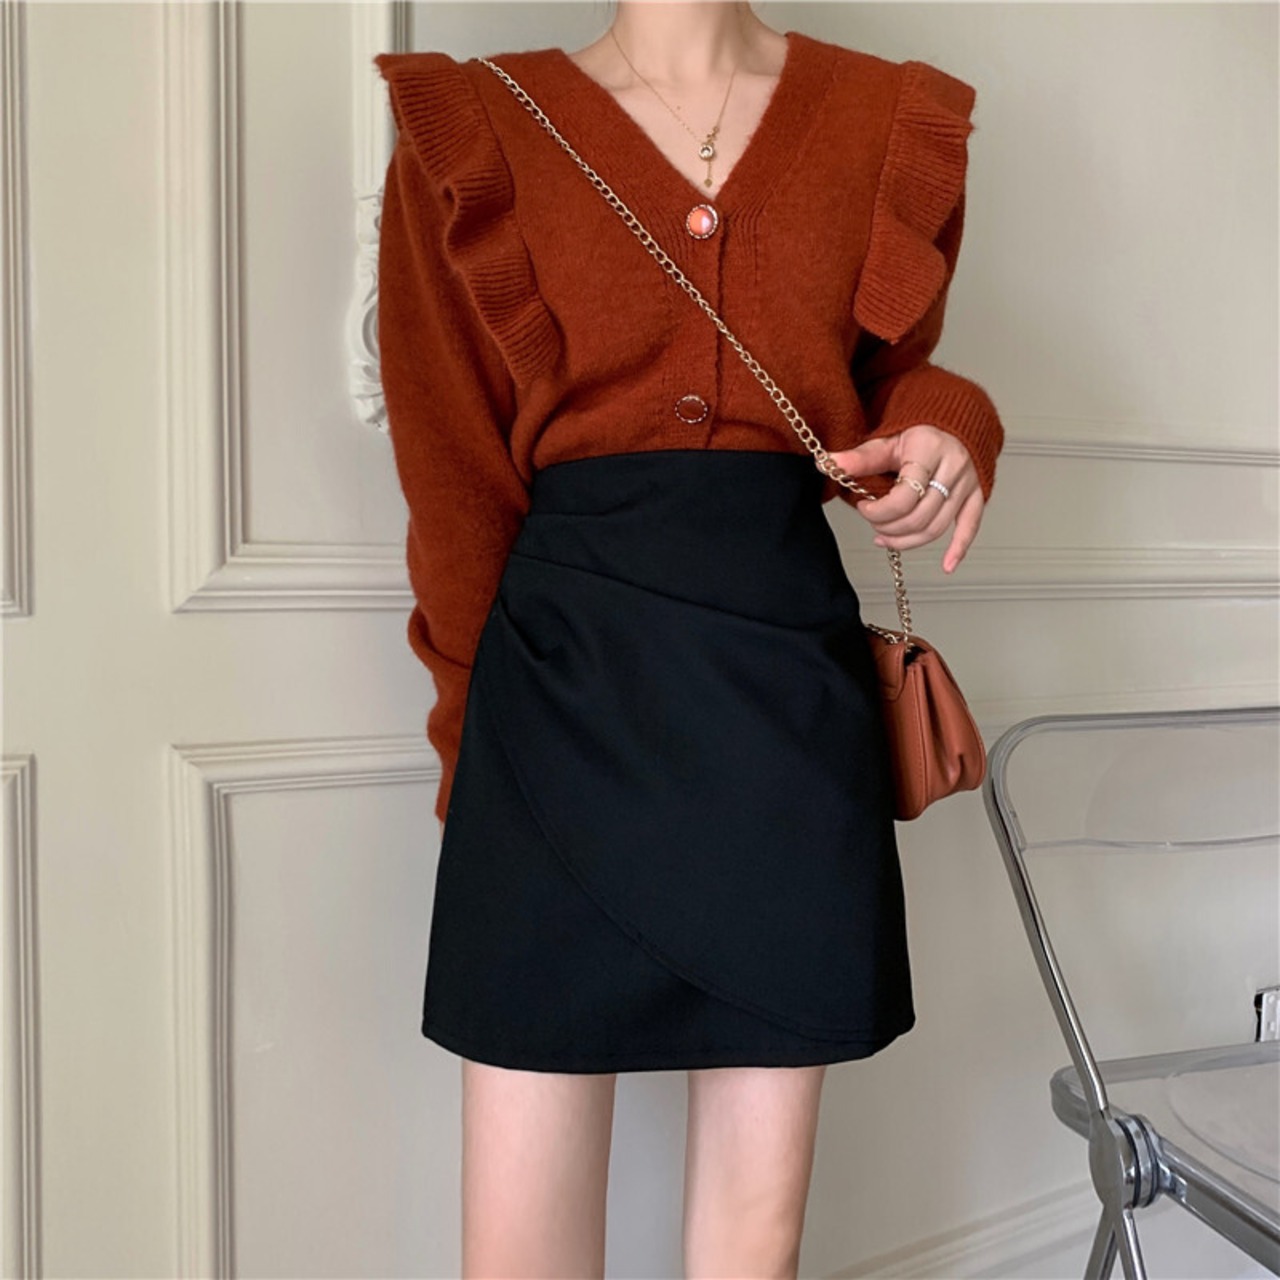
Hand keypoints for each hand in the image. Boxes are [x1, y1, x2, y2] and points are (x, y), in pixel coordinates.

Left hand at [825, 425, 984, 574]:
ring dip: (908, 541)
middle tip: (874, 523)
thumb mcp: (886, 441)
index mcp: (929, 450)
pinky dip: (959, 549)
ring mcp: (967, 484)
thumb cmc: (919, 433)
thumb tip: (827, 463)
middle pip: (919, 516)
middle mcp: (952, 467)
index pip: (903, 497)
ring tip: (887, 539)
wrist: (952, 425)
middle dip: (890, 528)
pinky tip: (947, 565)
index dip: (879, 511)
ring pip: (937, 527)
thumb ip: (859, 458)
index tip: (864, 507)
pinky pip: (970, 527)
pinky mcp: (976, 495)